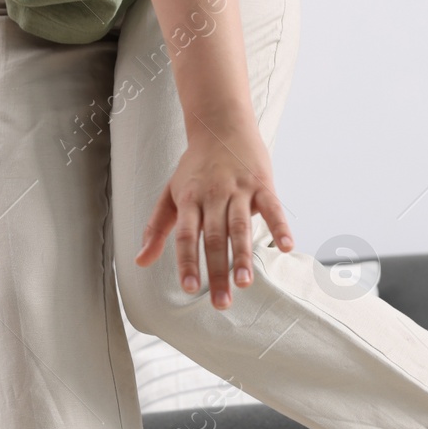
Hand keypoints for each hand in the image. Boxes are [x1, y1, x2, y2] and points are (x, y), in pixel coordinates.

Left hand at [133, 124, 293, 309]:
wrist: (220, 125)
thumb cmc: (194, 167)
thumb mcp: (170, 194)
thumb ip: (156, 229)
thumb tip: (140, 261)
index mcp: (189, 200)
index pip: (186, 236)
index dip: (188, 262)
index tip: (189, 288)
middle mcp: (212, 195)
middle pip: (214, 238)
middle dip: (217, 272)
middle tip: (221, 303)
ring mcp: (238, 189)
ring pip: (240, 227)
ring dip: (242, 256)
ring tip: (244, 283)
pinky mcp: (262, 183)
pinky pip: (272, 207)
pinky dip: (280, 226)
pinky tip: (287, 247)